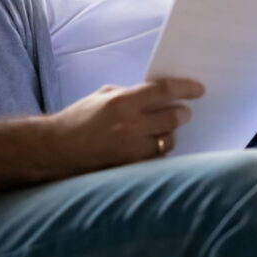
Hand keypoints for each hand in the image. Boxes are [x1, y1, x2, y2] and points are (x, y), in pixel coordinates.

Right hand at [48, 78, 204, 173]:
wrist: (58, 149)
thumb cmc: (79, 119)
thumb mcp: (103, 96)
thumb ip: (130, 94)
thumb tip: (156, 96)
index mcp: (122, 102)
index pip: (164, 91)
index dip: (185, 88)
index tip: (199, 89)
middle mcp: (129, 125)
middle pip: (173, 118)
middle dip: (182, 113)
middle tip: (184, 112)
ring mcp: (131, 149)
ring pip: (168, 140)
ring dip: (169, 133)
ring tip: (163, 130)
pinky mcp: (130, 167)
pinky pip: (157, 158)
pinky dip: (158, 150)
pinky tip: (151, 145)